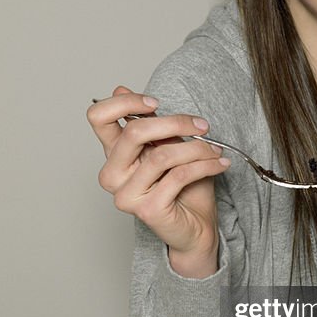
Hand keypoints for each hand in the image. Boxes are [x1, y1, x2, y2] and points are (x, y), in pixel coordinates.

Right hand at [87, 86, 229, 276]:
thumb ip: (149, 123)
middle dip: (174, 122)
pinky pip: (179, 176)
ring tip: (215, 150)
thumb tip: (120, 89)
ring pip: (162, 155)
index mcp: (113, 154)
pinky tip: (219, 164)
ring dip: (197, 148)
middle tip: (201, 125)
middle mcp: (113, 175)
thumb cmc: (182, 187)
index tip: (155, 104)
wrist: (195, 227)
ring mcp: (126, 194)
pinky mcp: (147, 209)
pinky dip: (204, 165)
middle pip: (134, 132)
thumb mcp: (167, 146)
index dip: (125, 103)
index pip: (98, 117)